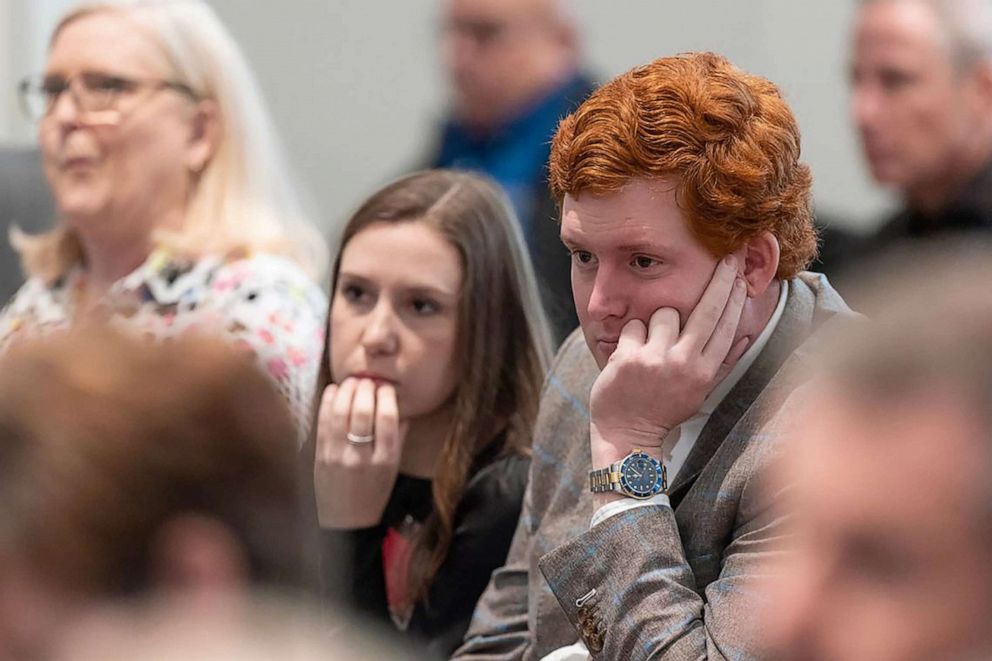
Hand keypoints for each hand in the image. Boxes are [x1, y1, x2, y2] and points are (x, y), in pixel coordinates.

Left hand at [314, 378, 407, 528]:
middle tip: (368, 380)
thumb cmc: (373, 492)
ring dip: (347, 390)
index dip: (387, 396)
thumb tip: (399, 408)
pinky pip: (323, 422)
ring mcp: (338, 456)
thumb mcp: (392, 469)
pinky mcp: (320, 456)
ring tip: (352, 381)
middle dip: (366, 389)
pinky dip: (328, 402)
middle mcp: (362, 457)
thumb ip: (397, 438)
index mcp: (385, 460)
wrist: (345, 521)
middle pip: (363, 412)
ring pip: (341, 413)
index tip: (386, 387)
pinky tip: (333, 390)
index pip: (388, 419)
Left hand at [589, 255, 749, 471]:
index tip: (741, 274)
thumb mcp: (699, 390)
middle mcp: (684, 364)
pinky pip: (633, 325)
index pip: (726, 326)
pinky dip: (629, 337)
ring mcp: (656, 360)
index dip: (734, 297)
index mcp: (704, 372)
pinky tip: (628, 357)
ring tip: (648, 348)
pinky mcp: (628, 358)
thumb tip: (749, 334)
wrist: (627, 434)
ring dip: (654, 324)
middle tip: (728, 255)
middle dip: (720, 279)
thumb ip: (723, 362)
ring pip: (663, 312)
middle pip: (707, 310)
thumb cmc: (664, 409)